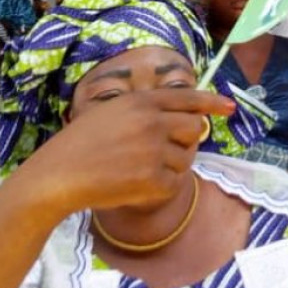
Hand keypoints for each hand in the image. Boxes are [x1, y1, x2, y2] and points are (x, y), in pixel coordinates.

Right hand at [25, 89, 235, 217]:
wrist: (58, 175)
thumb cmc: (79, 145)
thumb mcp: (111, 112)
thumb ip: (145, 112)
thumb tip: (186, 120)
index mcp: (142, 101)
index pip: (188, 98)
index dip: (212, 102)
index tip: (230, 107)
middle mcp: (153, 122)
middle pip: (193, 128)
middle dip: (184, 140)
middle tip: (161, 153)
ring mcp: (155, 150)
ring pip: (185, 159)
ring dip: (169, 167)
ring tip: (136, 169)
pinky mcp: (153, 179)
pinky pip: (174, 184)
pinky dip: (159, 189)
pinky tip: (134, 186)